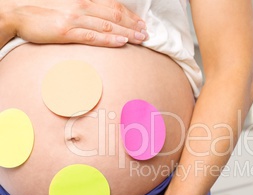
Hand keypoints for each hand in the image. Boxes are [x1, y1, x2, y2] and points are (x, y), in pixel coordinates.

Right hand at [2, 0, 148, 47]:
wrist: (17, 11)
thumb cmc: (43, 9)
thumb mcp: (68, 4)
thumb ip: (86, 9)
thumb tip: (102, 16)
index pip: (113, 7)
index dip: (130, 16)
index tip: (142, 23)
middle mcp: (82, 6)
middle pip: (115, 16)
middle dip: (134, 25)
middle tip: (147, 33)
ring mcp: (75, 19)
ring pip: (108, 26)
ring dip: (127, 33)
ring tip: (141, 40)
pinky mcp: (66, 32)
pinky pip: (93, 36)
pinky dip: (109, 40)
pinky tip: (122, 43)